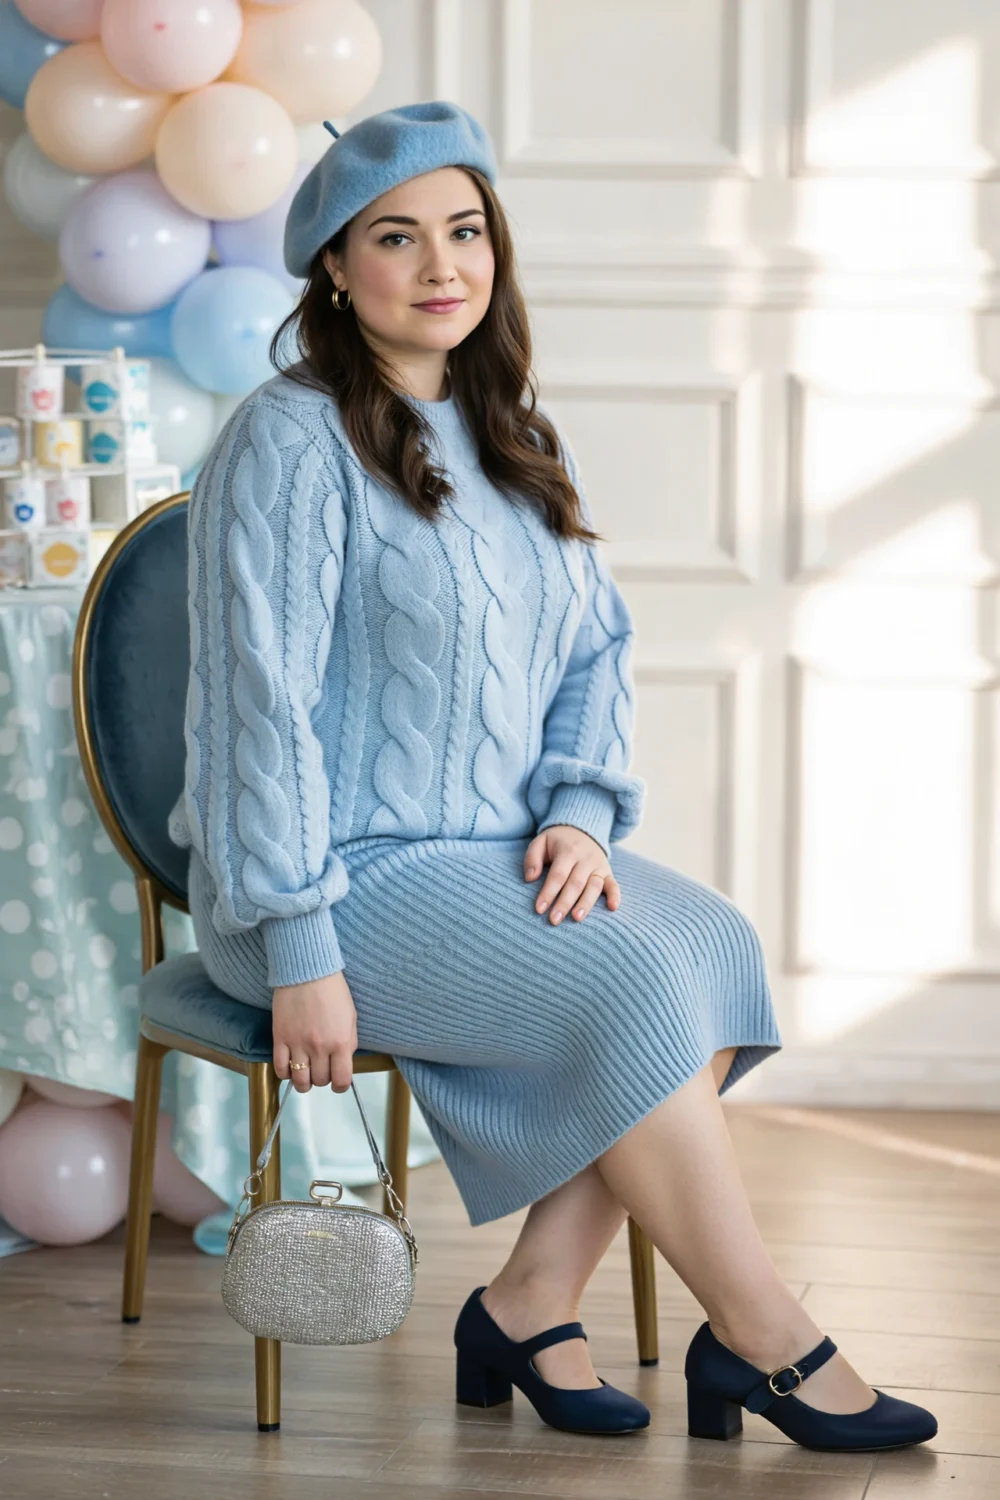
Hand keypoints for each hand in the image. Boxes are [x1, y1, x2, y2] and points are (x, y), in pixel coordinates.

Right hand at [272, 970, 357, 1093]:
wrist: (307, 972)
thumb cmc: (333, 991)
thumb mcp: (351, 1017)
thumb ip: (349, 1042)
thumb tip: (343, 1062)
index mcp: (340, 1042)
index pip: (341, 1080)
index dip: (340, 1085)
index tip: (338, 1081)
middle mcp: (319, 1048)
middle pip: (320, 1081)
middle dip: (322, 1078)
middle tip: (322, 1068)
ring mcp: (298, 1044)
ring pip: (300, 1081)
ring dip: (304, 1081)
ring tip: (305, 1073)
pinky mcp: (280, 1038)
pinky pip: (280, 1068)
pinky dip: (285, 1073)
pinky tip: (290, 1066)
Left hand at [524, 825, 620, 924]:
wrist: (581, 830)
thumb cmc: (557, 842)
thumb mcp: (540, 842)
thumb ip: (532, 858)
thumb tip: (530, 878)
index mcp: (568, 851)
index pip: (558, 875)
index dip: (548, 893)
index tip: (539, 909)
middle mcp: (585, 858)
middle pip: (575, 883)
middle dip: (564, 903)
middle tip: (554, 920)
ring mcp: (599, 865)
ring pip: (594, 886)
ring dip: (586, 903)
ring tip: (576, 918)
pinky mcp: (608, 872)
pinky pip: (614, 884)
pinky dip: (615, 895)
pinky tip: (613, 908)